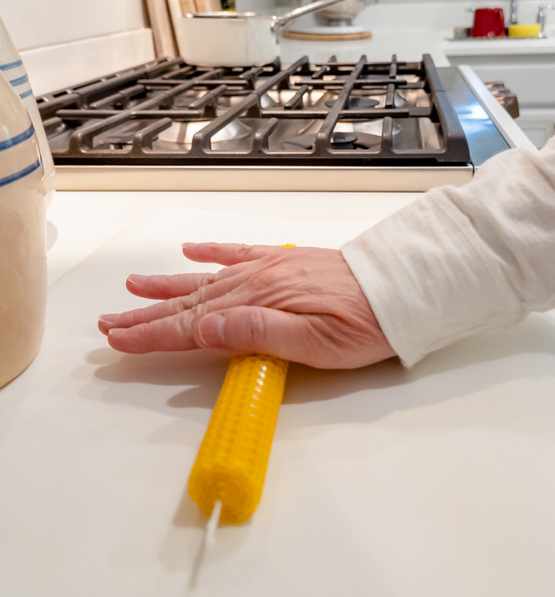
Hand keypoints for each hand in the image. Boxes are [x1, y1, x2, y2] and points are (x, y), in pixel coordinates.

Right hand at [98, 242, 394, 368]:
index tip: (119, 341)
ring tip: (134, 286)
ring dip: (168, 285)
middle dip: (148, 314)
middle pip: (191, 303)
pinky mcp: (286, 260)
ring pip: (207, 279)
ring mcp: (270, 267)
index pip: (195, 326)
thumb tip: (204, 328)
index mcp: (260, 306)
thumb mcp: (316, 344)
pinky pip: (240, 252)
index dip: (154, 335)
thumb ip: (258, 334)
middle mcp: (258, 282)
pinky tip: (191, 252)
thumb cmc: (364, 326)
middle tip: (110, 322)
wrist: (401, 289)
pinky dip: (213, 253)